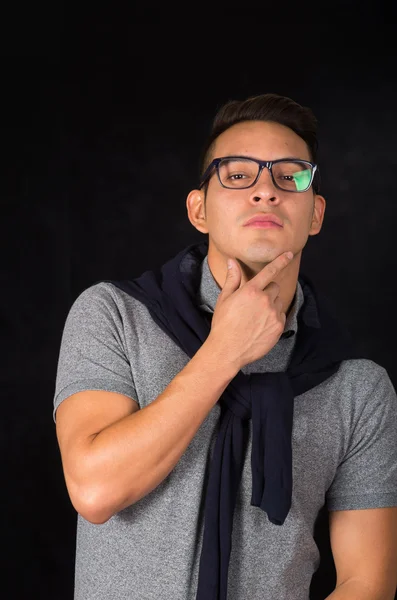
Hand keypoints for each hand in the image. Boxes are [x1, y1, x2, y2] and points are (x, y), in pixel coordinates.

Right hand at [207, 251, 293, 370]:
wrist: (228, 350)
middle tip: (254, 303)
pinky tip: (260, 326)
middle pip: (274, 287)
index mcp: (251, 291)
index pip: (270, 271)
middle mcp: (265, 300)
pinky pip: (281, 315)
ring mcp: (273, 314)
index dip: (281, 261)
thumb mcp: (224, 299)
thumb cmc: (223, 324)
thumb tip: (232, 261)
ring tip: (256, 317)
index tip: (289, 254)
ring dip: (271, 305)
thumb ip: (232, 279)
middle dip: (267, 291)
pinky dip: (274, 318)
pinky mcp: (278, 327)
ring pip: (278, 302)